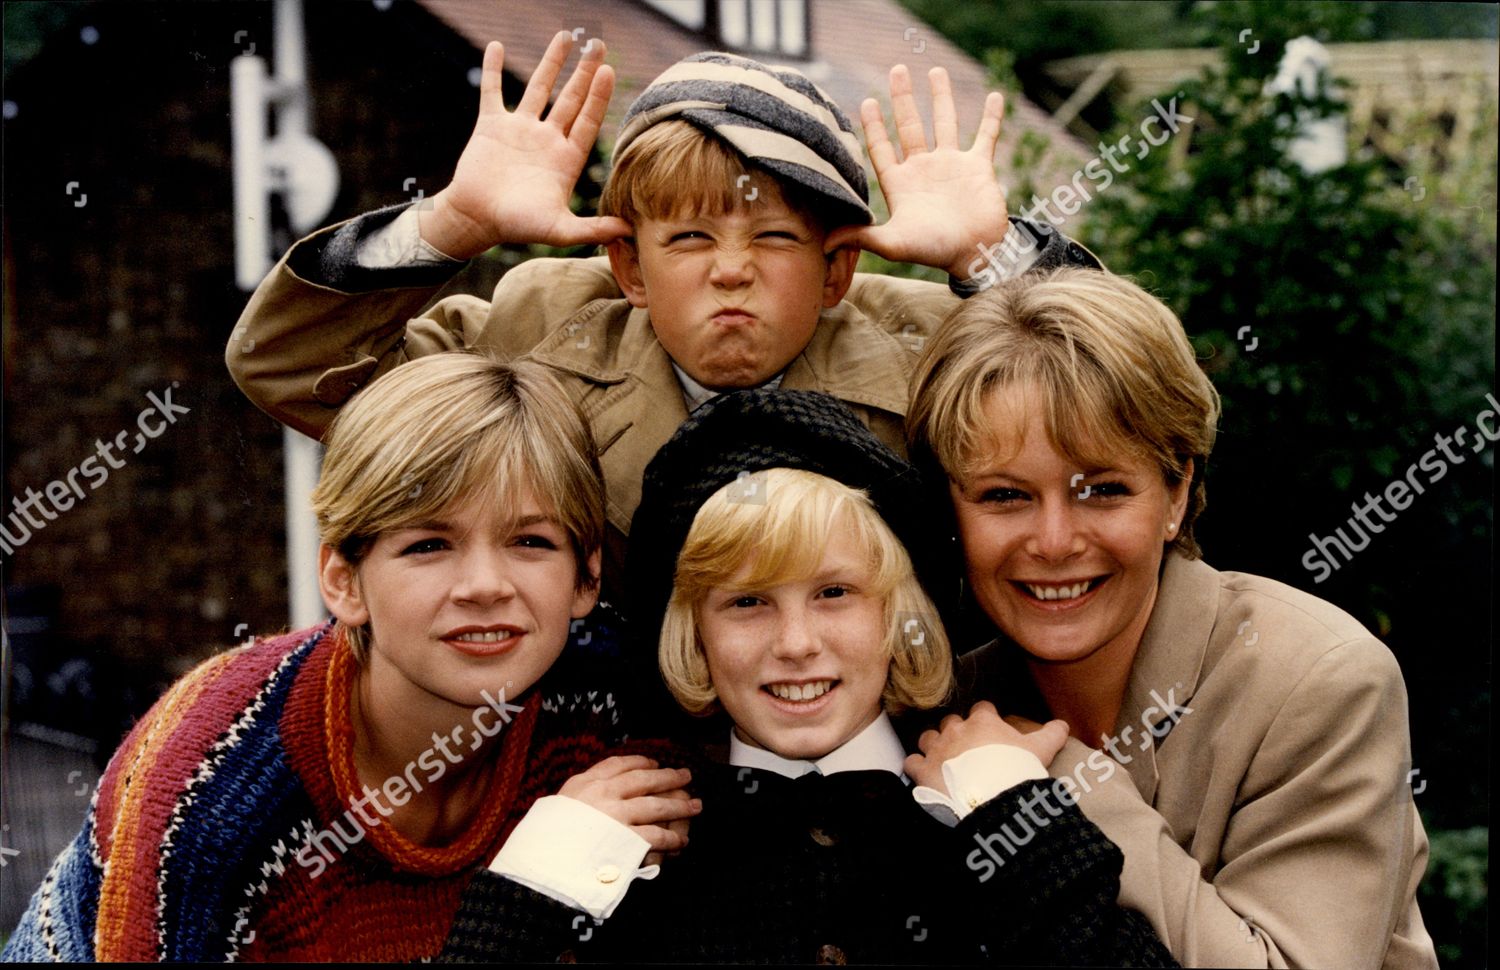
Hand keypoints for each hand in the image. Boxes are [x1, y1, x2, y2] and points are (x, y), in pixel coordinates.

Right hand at [421, 32, 632, 258]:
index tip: (608, 70)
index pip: (588, 120)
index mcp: (565, 159)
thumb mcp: (559, 229)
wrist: (476, 220)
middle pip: (571, 98)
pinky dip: (492, 69)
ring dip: (552, 62)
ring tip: (565, 36)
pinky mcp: (491, 126)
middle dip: (585, 72)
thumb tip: (628, 231)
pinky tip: (496, 46)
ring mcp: (520, 130)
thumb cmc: (517, 226)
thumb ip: (592, 228)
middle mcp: (547, 139)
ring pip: (539, 87)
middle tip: (597, 45)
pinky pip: (492, 91)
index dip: (599, 96)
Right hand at [558, 756, 700, 859]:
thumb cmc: (545, 841)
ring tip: (695, 806)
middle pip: (644, 779)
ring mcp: (615, 817)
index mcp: (584, 784)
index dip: (640, 761)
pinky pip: (656, 836)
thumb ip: (578, 799)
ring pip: (656, 805)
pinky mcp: (625, 841)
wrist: (540, 865)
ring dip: (679, 806)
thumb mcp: (555, 807)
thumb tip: (593, 795)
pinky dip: (671, 839)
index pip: (617, 764)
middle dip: (669, 777)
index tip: (654, 762)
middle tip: (686, 776)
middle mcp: (602, 794)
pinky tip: (681, 841)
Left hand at [826, 66, 1008, 277]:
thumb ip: (862, 236)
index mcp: (901, 183)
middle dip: (902, 98)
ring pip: (945, 122)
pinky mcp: (979, 167)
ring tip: (935, 70)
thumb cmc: (932, 251)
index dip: (873, 126)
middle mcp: (924, 169)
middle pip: (910, 125)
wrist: (974, 255)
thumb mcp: (893, 243)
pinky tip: (994, 96)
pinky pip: (986, 136)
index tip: (868, 101)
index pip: (882, 148)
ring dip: (941, 97)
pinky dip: (991, 117)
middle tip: (897, 70)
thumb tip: (826, 242)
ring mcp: (952, 165)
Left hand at [904, 701, 1068, 794]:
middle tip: (967, 750)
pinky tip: (923, 774)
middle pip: (952, 722)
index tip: (991, 730)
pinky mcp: (923, 770)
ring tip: (943, 759)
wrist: (996, 801)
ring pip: (928, 737)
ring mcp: (937, 749)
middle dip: (957, 732)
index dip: (986, 718)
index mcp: (983, 721)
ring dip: (934, 746)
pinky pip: (912, 762)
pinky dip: (916, 766)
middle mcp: (956, 730)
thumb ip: (1052, 734)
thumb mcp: (1041, 750)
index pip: (982, 709)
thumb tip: (1063, 724)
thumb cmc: (1018, 772)